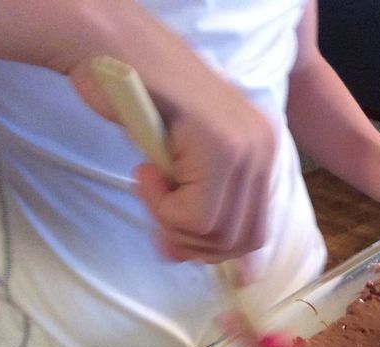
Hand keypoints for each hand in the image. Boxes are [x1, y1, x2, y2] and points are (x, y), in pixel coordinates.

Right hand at [68, 56, 275, 264]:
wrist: (114, 50)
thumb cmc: (141, 102)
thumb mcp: (183, 161)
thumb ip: (202, 206)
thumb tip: (199, 263)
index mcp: (263, 152)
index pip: (256, 232)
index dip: (215, 249)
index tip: (176, 242)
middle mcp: (266, 149)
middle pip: (243, 241)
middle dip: (194, 244)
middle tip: (159, 220)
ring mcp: (248, 148)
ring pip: (217, 233)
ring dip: (172, 223)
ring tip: (150, 183)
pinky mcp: (223, 149)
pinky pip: (195, 216)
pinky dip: (161, 206)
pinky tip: (145, 170)